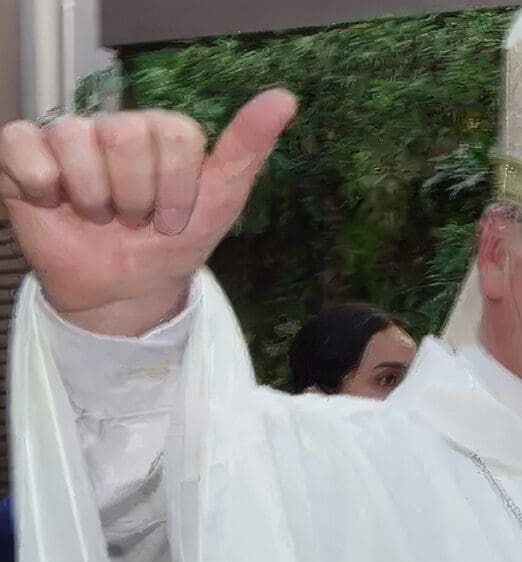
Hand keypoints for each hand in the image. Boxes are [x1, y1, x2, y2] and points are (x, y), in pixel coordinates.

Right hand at [0, 89, 297, 335]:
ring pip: (75, 138)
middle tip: (133, 220)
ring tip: (99, 217)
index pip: (173, 134)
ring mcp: (69, 138)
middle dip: (135, 196)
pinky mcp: (24, 155)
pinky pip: (22, 143)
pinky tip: (54, 202)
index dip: (175, 187)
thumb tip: (284, 98)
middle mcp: (116, 127)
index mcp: (163, 130)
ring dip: (92, 196)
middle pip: (124, 136)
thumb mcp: (222, 200)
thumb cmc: (172, 243)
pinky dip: (40, 180)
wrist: (125, 291)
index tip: (173, 219)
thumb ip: (248, 148)